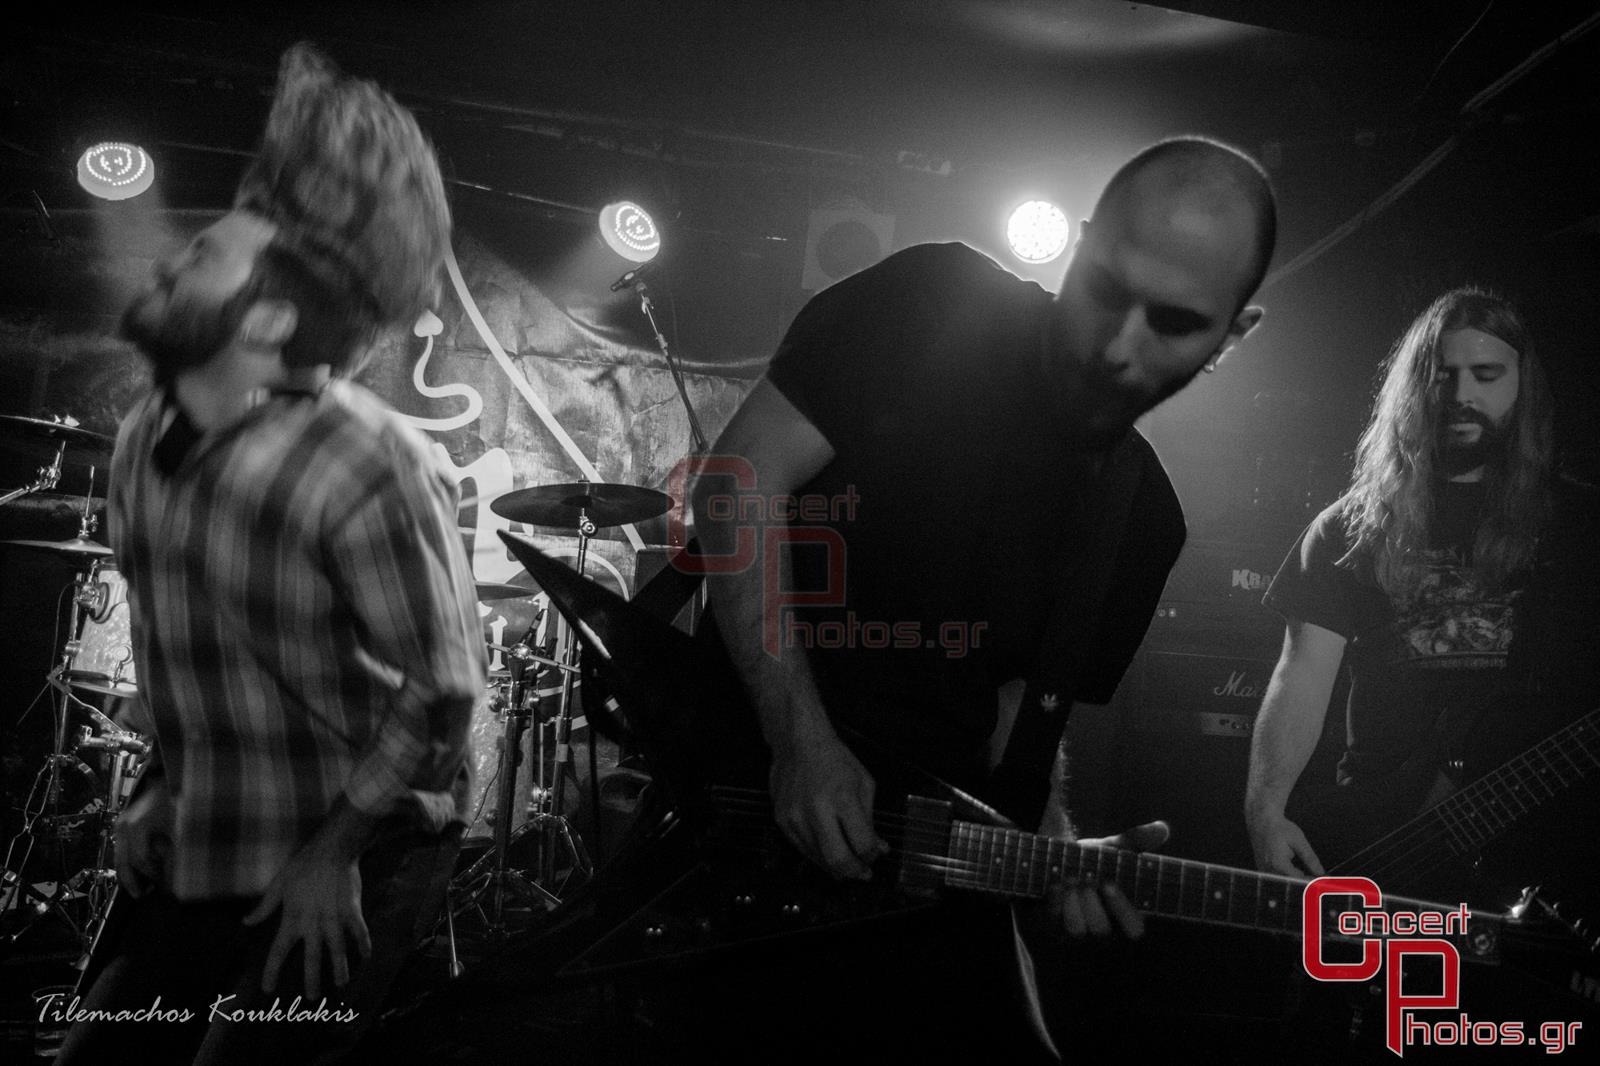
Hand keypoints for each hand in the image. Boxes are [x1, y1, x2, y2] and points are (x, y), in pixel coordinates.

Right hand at [113, 779, 172, 897]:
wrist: (165, 777)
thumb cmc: (175, 798)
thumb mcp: (180, 823)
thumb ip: (176, 848)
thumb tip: (175, 874)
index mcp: (137, 826)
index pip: (142, 860)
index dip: (154, 874)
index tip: (164, 882)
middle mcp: (124, 826)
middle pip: (123, 863)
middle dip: (132, 882)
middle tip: (144, 895)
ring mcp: (120, 825)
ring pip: (118, 858)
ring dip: (128, 874)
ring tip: (141, 888)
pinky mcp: (121, 825)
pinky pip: (121, 850)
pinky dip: (128, 863)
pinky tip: (139, 872)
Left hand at [243, 837, 370, 1001]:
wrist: (333, 849)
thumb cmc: (303, 865)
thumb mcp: (278, 884)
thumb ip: (264, 907)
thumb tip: (246, 922)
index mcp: (292, 918)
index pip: (279, 951)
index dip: (272, 971)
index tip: (269, 988)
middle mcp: (313, 923)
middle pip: (313, 958)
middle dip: (312, 980)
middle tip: (312, 998)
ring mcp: (335, 918)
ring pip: (338, 950)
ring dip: (340, 969)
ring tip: (341, 984)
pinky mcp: (352, 910)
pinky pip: (359, 931)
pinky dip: (364, 944)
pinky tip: (367, 956)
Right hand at [769, 731, 887, 879]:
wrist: (798, 743)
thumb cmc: (835, 760)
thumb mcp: (864, 783)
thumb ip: (871, 819)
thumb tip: (878, 848)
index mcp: (843, 799)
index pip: (862, 844)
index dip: (873, 856)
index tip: (875, 854)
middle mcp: (817, 811)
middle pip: (838, 860)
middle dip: (855, 872)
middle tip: (863, 873)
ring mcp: (795, 818)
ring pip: (819, 860)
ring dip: (836, 866)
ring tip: (847, 861)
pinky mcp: (781, 822)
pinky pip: (802, 850)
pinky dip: (818, 855)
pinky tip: (828, 848)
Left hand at [1052, 821, 1170, 939]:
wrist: (1058, 857)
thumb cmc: (1095, 859)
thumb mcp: (1115, 849)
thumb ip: (1137, 841)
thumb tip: (1162, 828)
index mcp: (1124, 914)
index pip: (1133, 929)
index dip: (1124, 911)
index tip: (1110, 884)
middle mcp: (1101, 925)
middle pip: (1101, 929)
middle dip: (1093, 904)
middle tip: (1088, 879)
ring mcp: (1076, 927)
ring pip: (1077, 929)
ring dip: (1074, 903)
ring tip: (1072, 878)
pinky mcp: (1053, 922)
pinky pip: (1054, 920)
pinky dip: (1056, 899)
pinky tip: (1056, 882)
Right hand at [1246, 808, 1323, 877]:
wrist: (1261, 820)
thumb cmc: (1279, 828)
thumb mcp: (1299, 841)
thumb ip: (1310, 859)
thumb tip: (1320, 873)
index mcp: (1279, 865)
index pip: (1299, 881)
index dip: (1312, 882)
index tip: (1321, 880)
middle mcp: (1269, 870)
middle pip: (1291, 883)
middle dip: (1304, 881)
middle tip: (1317, 876)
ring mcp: (1264, 870)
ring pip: (1284, 881)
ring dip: (1295, 879)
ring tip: (1306, 872)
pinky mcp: (1262, 868)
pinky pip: (1277, 877)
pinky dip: (1287, 875)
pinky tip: (1294, 869)